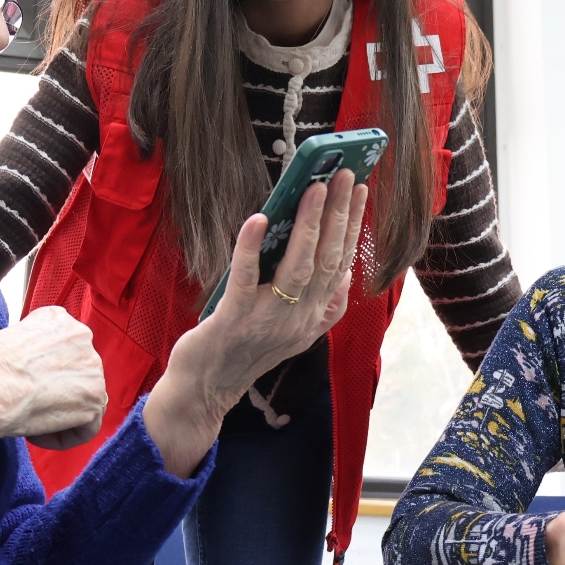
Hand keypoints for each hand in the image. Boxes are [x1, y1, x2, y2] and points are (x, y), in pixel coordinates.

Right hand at [0, 305, 107, 449]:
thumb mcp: (7, 338)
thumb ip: (32, 350)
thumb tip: (31, 370)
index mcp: (59, 319)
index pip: (63, 350)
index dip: (43, 375)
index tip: (23, 385)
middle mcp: (82, 336)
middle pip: (78, 374)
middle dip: (55, 394)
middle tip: (26, 404)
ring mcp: (93, 368)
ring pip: (84, 401)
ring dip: (57, 417)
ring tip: (28, 420)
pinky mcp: (94, 399)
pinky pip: (86, 427)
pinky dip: (61, 438)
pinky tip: (36, 434)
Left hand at [142, 169, 367, 477]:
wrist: (205, 392)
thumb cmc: (245, 351)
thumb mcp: (292, 332)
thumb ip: (320, 306)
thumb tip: (342, 274)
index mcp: (315, 318)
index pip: (342, 264)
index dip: (353, 226)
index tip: (359, 189)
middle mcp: (300, 320)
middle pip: (327, 259)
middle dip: (338, 214)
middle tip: (343, 173)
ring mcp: (269, 320)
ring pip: (298, 266)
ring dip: (309, 224)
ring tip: (314, 186)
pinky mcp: (235, 319)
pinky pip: (246, 277)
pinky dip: (252, 247)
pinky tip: (257, 219)